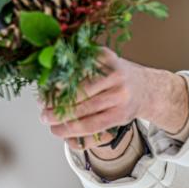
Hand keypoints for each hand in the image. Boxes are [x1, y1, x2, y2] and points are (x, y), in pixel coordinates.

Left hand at [38, 47, 188, 150]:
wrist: (147, 90)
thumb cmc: (117, 76)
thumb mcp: (101, 62)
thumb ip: (79, 65)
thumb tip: (47, 76)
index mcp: (104, 57)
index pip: (73, 70)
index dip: (55, 83)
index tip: (42, 90)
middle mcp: (114, 74)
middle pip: (76, 91)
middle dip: (54, 102)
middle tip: (41, 108)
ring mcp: (119, 96)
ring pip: (82, 110)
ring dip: (60, 118)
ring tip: (46, 120)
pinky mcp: (120, 115)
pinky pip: (92, 125)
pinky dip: (73, 130)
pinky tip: (60, 130)